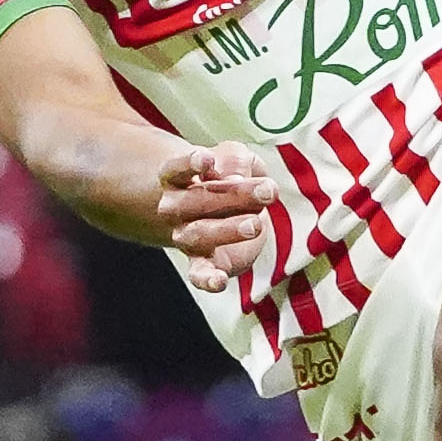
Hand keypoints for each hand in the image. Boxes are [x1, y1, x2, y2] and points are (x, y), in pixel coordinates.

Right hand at [155, 141, 276, 290]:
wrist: (227, 210)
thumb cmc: (230, 177)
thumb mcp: (237, 159)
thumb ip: (236, 161)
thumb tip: (234, 178)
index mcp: (177, 179)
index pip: (174, 169)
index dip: (188, 163)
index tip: (206, 159)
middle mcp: (174, 208)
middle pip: (196, 200)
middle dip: (233, 196)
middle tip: (267, 192)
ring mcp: (186, 236)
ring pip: (199, 234)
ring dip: (228, 229)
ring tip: (255, 224)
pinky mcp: (203, 261)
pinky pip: (198, 273)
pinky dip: (206, 279)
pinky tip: (219, 282)